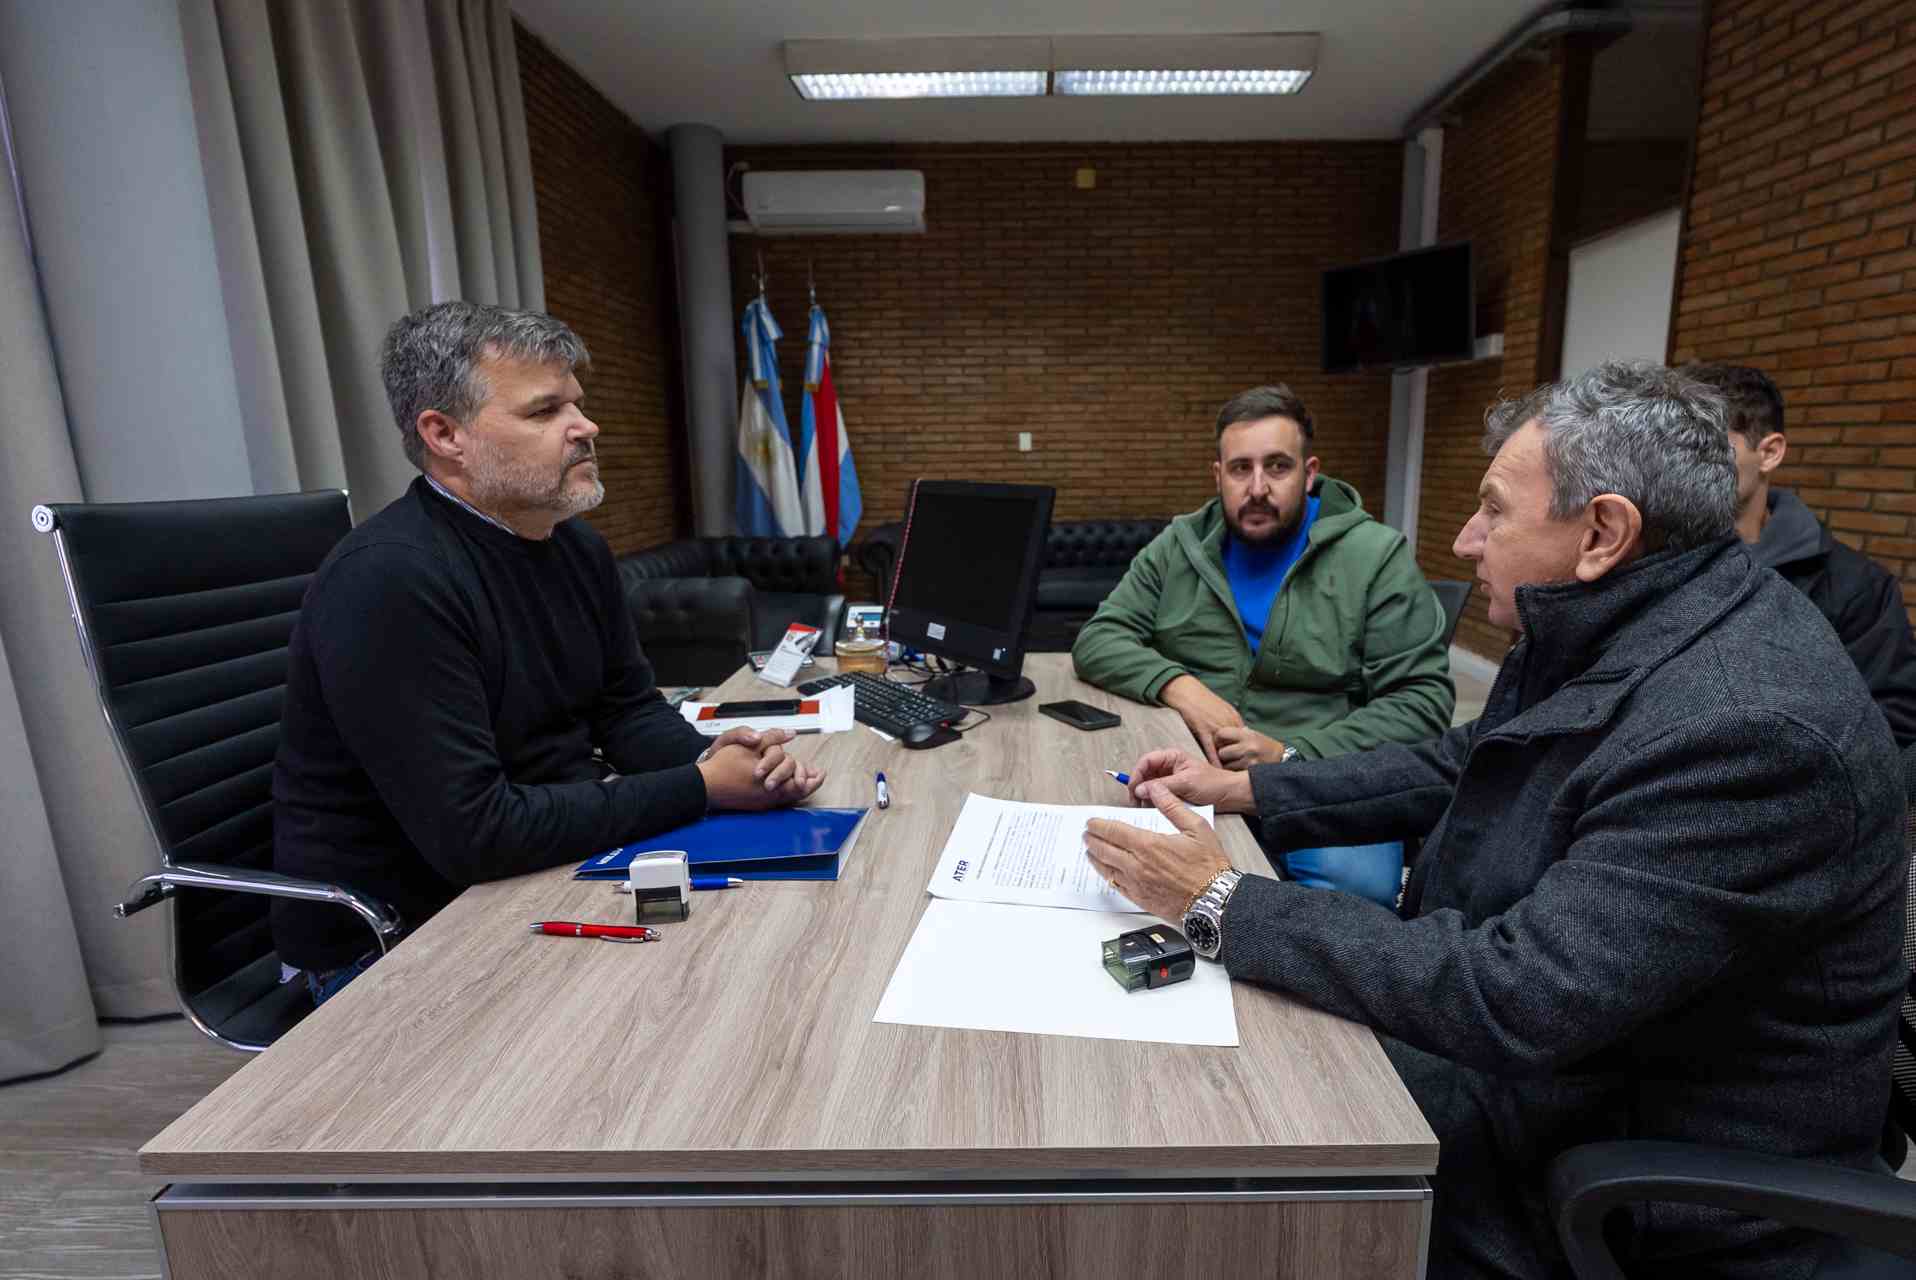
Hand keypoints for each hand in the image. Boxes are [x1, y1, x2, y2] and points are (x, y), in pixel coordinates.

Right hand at [697, 729, 826, 809]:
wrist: (705, 786)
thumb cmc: (723, 765)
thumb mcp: (747, 744)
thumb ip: (771, 738)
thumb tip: (790, 733)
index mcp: (771, 783)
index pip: (800, 780)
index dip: (812, 775)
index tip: (820, 771)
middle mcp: (770, 796)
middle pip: (799, 793)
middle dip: (810, 784)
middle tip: (817, 777)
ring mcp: (763, 803)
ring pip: (789, 798)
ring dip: (799, 789)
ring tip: (806, 782)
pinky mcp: (755, 806)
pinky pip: (777, 802)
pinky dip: (786, 793)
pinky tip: (786, 786)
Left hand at [1083, 785, 1231, 921]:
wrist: (1214, 900)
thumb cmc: (1209, 866)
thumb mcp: (1196, 827)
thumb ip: (1172, 806)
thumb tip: (1156, 788)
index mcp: (1148, 845)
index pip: (1113, 831)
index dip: (1098, 825)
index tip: (1091, 822)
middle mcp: (1137, 865)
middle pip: (1104, 849)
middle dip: (1092, 839)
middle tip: (1086, 834)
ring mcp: (1136, 884)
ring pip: (1106, 868)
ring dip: (1094, 857)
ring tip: (1089, 850)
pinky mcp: (1139, 898)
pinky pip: (1115, 885)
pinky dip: (1106, 875)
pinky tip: (1105, 871)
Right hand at [1125, 749, 1255, 813]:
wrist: (1229, 796)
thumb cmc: (1214, 784)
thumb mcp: (1186, 783)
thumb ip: (1162, 785)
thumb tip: (1140, 789)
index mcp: (1172, 757)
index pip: (1146, 761)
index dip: (1136, 774)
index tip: (1133, 789)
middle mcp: (1168, 767)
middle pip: (1144, 774)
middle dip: (1138, 787)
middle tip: (1135, 801)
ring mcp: (1170, 780)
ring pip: (1149, 786)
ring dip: (1144, 796)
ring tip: (1143, 807)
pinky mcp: (1172, 792)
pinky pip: (1157, 796)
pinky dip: (1152, 802)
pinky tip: (1152, 810)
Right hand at [1159, 674, 1244, 765]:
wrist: (1188, 692)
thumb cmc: (1203, 699)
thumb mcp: (1224, 708)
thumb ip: (1232, 721)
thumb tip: (1240, 732)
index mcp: (1234, 719)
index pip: (1245, 740)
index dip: (1246, 752)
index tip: (1249, 762)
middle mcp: (1228, 724)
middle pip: (1238, 747)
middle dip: (1240, 760)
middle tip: (1242, 774)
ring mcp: (1216, 727)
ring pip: (1226, 750)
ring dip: (1228, 763)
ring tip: (1231, 777)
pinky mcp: (1203, 730)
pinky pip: (1210, 749)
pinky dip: (1214, 760)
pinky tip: (1216, 770)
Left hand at [1213, 726, 1286, 769]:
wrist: (1281, 758)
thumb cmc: (1261, 745)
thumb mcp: (1250, 734)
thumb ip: (1233, 735)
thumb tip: (1211, 735)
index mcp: (1247, 734)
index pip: (1221, 734)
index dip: (1218, 739)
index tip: (1220, 742)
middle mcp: (1249, 747)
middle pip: (1221, 752)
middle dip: (1222, 754)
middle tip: (1228, 754)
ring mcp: (1250, 761)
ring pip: (1225, 765)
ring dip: (1227, 765)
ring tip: (1235, 762)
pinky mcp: (1250, 772)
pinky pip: (1232, 774)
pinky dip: (1233, 773)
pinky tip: (1239, 768)